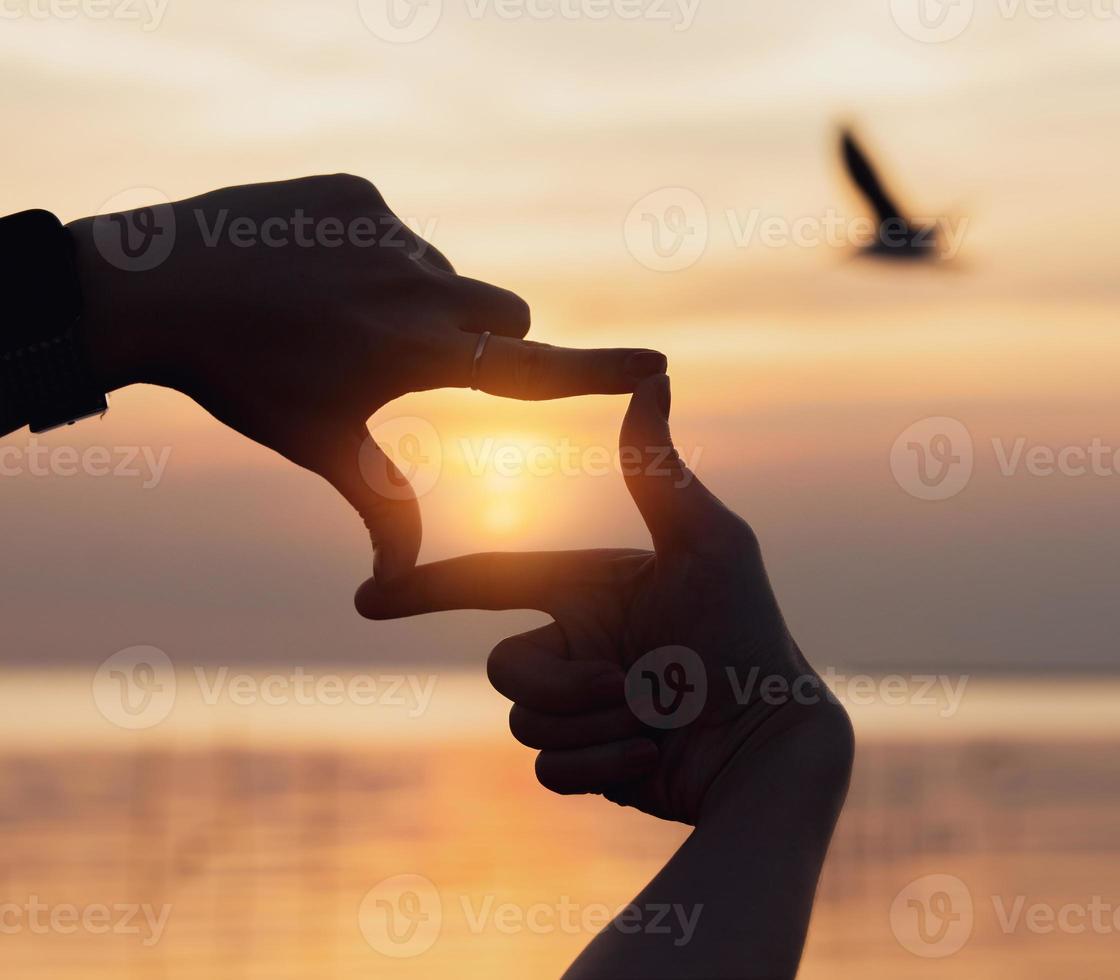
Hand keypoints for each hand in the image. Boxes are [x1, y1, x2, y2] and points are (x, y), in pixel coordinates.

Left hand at [68, 174, 665, 579]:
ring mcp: (387, 231)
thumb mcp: (318, 444)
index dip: (601, 371)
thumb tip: (400, 587)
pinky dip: (369, 250)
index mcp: (418, 353)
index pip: (532, 370)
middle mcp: (417, 286)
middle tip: (410, 356)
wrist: (154, 287)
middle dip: (482, 339)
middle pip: (503, 316)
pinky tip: (309, 269)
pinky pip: (394, 229)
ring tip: (336, 314)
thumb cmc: (243, 378)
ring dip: (418, 296)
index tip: (657, 364)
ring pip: (445, 273)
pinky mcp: (354, 192)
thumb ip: (381, 504)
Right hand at [354, 374, 849, 824]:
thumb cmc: (749, 635)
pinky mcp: (590, 762)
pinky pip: (549, 770)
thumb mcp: (707, 543)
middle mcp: (580, 646)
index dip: (428, 587)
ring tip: (656, 719)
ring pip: (523, 722)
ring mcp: (582, 708)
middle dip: (566, 684)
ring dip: (591, 724)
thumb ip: (658, 470)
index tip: (368, 597)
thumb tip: (653, 374)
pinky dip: (600, 765)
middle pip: (505, 667)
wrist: (771, 745)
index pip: (493, 581)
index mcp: (591, 591)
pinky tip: (652, 757)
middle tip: (634, 684)